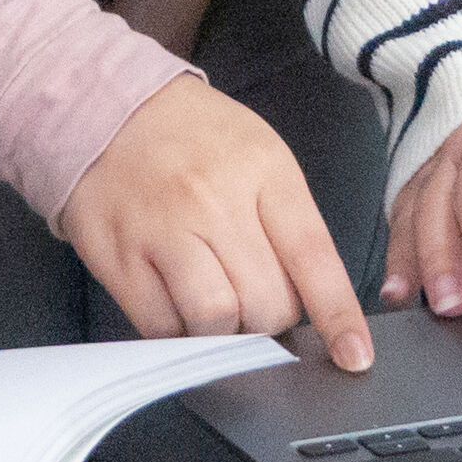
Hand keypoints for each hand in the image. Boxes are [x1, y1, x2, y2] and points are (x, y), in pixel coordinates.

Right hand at [58, 74, 374, 368]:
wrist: (107, 106)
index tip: (354, 356)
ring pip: (215, 321)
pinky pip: (162, 327)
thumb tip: (316, 303)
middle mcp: (213, 200)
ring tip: (217, 302)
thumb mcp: (260, 155)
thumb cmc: (194, 137)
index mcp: (262, 170)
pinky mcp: (119, 258)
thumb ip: (289, 222)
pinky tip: (177, 303)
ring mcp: (162, 230)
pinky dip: (178, 332)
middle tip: (257, 300)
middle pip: (266, 303)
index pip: (312, 256)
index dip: (337, 315)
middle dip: (271, 319)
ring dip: (225, 331)